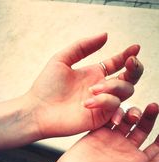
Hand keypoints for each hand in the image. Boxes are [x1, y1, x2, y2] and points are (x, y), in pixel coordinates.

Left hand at [27, 33, 142, 137]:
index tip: (134, 48)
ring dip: (114, 87)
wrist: (37, 110)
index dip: (128, 55)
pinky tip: (87, 103)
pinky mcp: (100, 117)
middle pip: (129, 78)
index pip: (117, 64)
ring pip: (125, 91)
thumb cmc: (46, 86)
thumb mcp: (61, 60)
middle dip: (134, 69)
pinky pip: (114, 107)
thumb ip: (82, 47)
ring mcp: (102, 103)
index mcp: (93, 74)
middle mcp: (101, 88)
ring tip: (92, 90)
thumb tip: (105, 35)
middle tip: (129, 63)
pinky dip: (104, 102)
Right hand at [55, 103, 158, 161]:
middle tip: (153, 106)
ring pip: (126, 121)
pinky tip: (119, 107)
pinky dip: (115, 111)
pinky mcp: (98, 132)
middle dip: (149, 117)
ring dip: (133, 113)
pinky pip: (109, 118)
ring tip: (134, 112)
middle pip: (142, 129)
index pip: (155, 146)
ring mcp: (111, 140)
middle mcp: (125, 150)